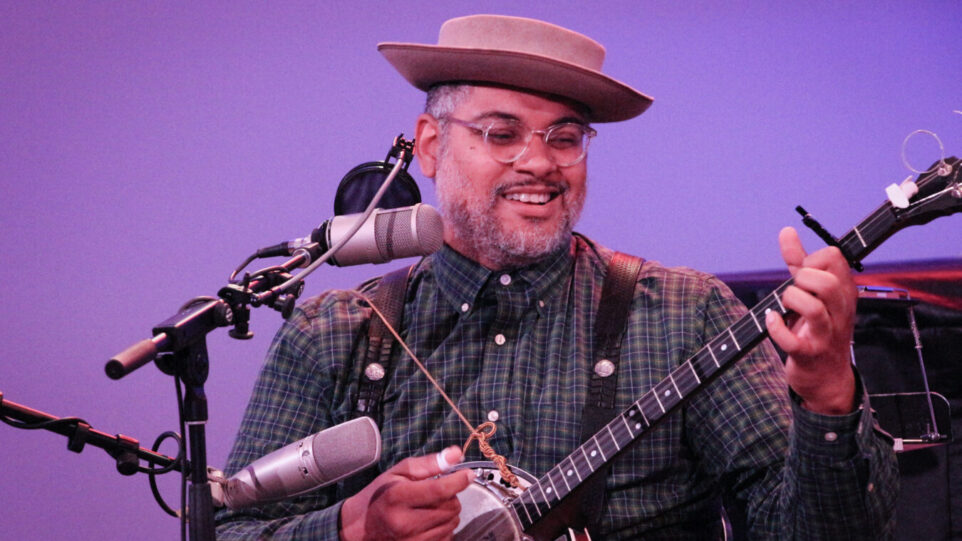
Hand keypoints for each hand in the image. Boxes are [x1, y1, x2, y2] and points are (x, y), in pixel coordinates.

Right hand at [339, 446, 474, 540]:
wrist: (359, 528)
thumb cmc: (378, 496)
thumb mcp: (398, 472)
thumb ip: (428, 464)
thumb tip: (455, 454)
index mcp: (397, 497)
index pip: (439, 490)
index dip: (458, 480)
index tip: (467, 474)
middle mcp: (405, 522)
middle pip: (450, 507)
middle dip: (450, 496)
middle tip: (435, 492)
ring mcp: (411, 540)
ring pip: (452, 523)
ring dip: (448, 512)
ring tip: (429, 507)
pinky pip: (447, 537)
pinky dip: (444, 527)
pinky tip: (429, 521)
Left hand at [765, 227, 857, 414]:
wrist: (826, 377)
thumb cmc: (817, 328)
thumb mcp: (811, 292)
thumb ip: (799, 263)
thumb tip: (787, 231)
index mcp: (843, 292)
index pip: (834, 257)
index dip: (812, 258)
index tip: (803, 272)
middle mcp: (840, 312)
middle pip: (826, 282)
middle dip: (802, 279)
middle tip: (795, 289)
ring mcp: (826, 335)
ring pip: (813, 308)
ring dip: (790, 300)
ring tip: (784, 305)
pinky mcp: (808, 354)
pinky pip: (791, 340)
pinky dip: (776, 327)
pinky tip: (772, 320)